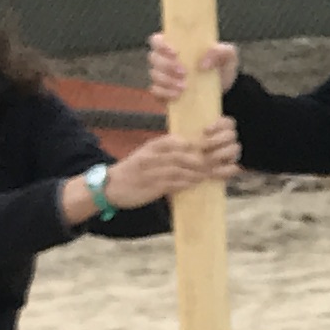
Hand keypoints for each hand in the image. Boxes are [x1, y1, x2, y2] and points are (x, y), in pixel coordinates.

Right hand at [100, 124, 238, 208]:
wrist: (111, 186)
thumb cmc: (133, 170)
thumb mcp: (148, 153)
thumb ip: (167, 150)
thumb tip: (191, 148)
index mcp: (153, 146)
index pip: (177, 141)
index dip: (195, 144)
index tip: (212, 146)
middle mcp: (153, 157)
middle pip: (183, 155)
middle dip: (202, 158)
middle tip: (218, 161)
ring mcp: (152, 172)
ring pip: (180, 169)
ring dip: (199, 171)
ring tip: (213, 172)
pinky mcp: (152, 187)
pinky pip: (173, 183)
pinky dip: (187, 182)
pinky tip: (198, 182)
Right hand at [143, 29, 238, 102]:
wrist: (227, 90)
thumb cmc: (223, 66)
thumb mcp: (228, 55)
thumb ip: (220, 51)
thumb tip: (203, 63)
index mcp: (178, 45)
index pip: (157, 40)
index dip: (161, 45)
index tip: (175, 53)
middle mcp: (166, 59)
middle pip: (153, 58)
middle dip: (166, 65)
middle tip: (184, 72)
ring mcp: (164, 76)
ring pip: (154, 75)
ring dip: (167, 80)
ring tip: (184, 86)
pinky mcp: (165, 92)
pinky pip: (156, 91)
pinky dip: (165, 93)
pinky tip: (177, 95)